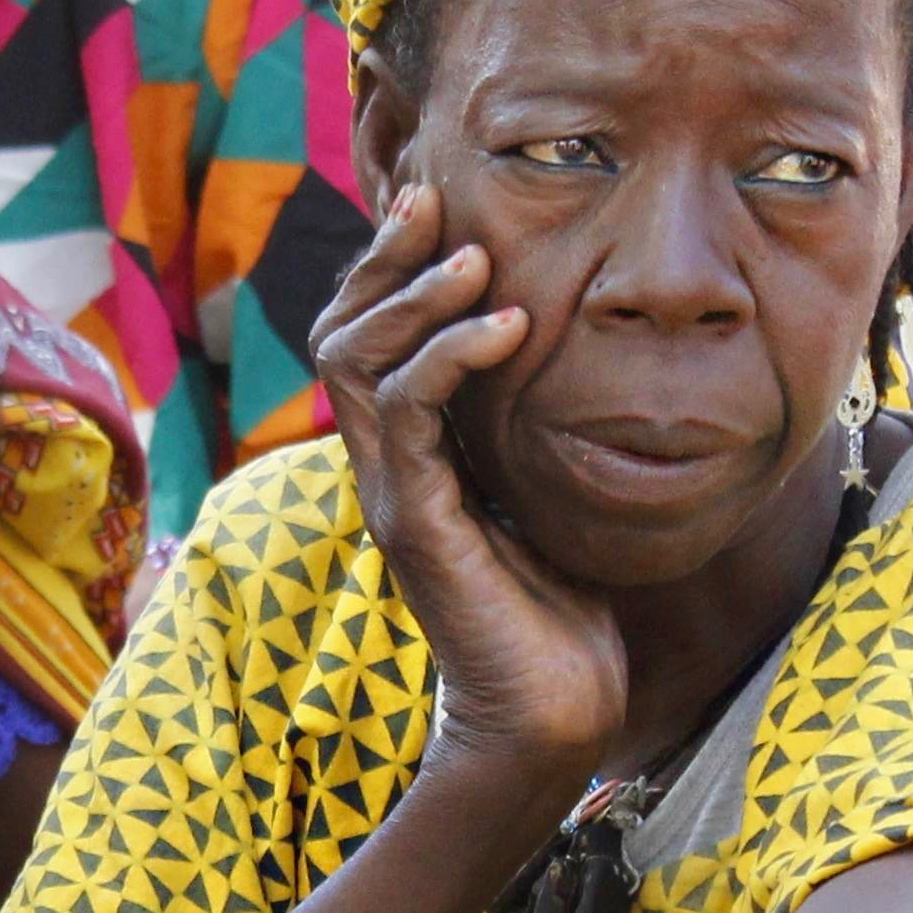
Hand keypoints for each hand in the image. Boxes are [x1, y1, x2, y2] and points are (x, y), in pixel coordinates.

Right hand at [312, 185, 623, 780]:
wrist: (553, 713)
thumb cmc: (562, 611)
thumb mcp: (548, 493)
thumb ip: (533, 433)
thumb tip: (572, 357)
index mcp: (413, 454)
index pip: (368, 338)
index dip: (389, 268)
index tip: (438, 204)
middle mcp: (386, 466)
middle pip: (340, 336)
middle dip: (381, 260)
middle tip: (431, 200)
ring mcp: (393, 492)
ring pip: (356, 365)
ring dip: (412, 298)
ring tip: (473, 260)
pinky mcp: (417, 522)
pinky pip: (409, 416)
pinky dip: (448, 358)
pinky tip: (506, 327)